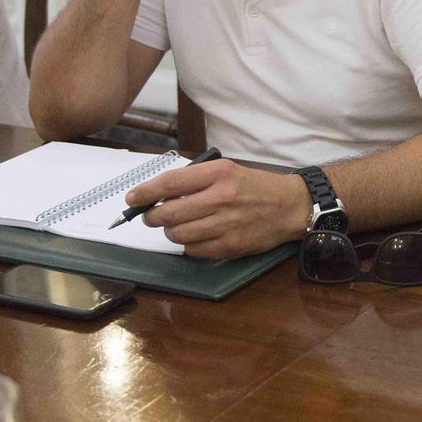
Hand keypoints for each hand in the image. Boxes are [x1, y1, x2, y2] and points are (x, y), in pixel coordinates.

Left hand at [127, 159, 310, 258]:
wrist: (289, 206)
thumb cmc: (254, 187)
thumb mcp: (226, 171)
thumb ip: (195, 180)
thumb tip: (158, 194)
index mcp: (218, 174)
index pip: (170, 182)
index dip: (145, 192)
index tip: (132, 198)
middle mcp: (220, 198)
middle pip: (168, 213)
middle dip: (153, 216)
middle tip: (152, 216)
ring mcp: (225, 224)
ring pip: (177, 234)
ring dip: (171, 232)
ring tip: (178, 225)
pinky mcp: (230, 246)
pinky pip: (193, 250)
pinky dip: (189, 244)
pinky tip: (197, 236)